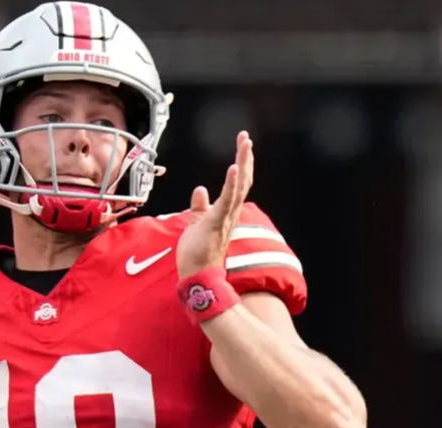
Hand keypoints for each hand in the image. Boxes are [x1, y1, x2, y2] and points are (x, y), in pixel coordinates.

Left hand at [176, 131, 253, 278]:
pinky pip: (227, 201)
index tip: (242, 145)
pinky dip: (231, 183)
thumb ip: (200, 206)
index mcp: (226, 212)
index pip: (237, 184)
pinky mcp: (217, 223)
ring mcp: (226, 218)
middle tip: (245, 137)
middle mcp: (231, 213)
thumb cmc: (197, 253)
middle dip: (245, 157)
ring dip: (242, 163)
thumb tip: (200, 190)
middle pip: (243, 180)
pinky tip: (234, 167)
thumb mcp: (196, 223)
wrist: (197, 275)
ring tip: (245, 144)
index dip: (241, 164)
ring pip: (239, 186)